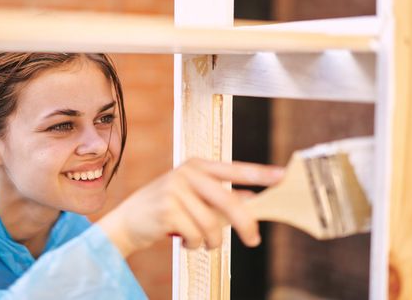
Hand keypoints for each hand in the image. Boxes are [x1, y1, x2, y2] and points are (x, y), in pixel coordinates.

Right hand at [97, 158, 283, 256]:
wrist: (127, 221)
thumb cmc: (166, 210)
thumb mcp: (194, 200)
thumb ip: (222, 199)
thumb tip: (252, 201)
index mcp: (197, 166)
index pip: (234, 169)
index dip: (260, 173)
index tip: (283, 176)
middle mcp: (187, 173)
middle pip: (228, 200)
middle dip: (244, 223)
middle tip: (253, 240)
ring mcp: (175, 188)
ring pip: (212, 224)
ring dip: (211, 241)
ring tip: (200, 242)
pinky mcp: (166, 208)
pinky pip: (196, 234)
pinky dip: (194, 244)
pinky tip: (184, 241)